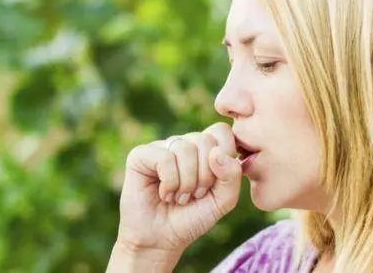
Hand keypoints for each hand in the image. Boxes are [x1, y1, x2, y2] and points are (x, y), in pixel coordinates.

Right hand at [115, 122, 241, 256]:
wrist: (162, 240)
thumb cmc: (193, 218)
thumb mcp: (223, 200)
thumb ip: (232, 176)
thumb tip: (217, 152)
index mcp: (204, 149)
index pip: (221, 131)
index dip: (224, 155)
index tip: (216, 183)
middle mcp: (183, 143)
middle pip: (205, 140)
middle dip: (205, 176)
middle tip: (195, 195)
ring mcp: (161, 147)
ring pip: (186, 149)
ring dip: (187, 182)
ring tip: (180, 197)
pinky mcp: (141, 155)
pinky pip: (165, 158)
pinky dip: (170, 183)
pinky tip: (164, 194)